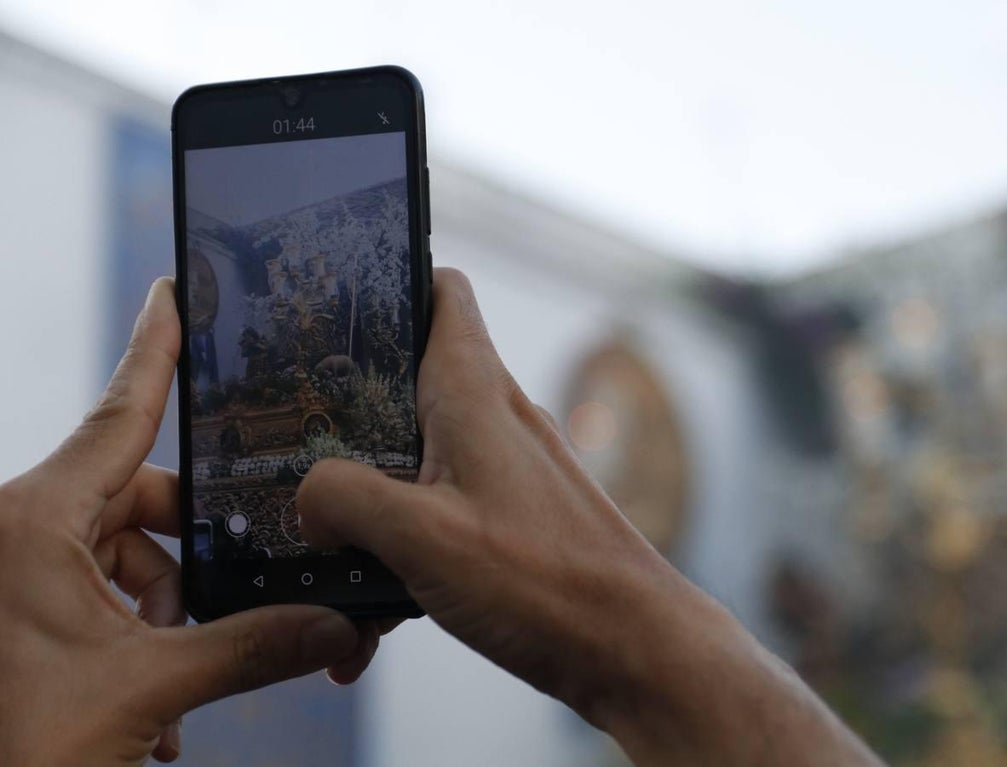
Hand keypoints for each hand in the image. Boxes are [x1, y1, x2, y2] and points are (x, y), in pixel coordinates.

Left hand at [0, 279, 369, 766]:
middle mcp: (21, 531)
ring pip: (127, 557)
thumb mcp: (143, 688)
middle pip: (141, 502)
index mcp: (31, 522)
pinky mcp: (25, 610)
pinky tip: (152, 711)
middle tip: (228, 605)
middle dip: (191, 560)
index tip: (175, 292)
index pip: (120, 415)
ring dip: (166, 619)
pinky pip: (104, 598)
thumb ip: (250, 647)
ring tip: (171, 695)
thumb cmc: (11, 747)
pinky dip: (140, 641)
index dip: (155, 350)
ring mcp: (20, 571)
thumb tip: (333, 626)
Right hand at [298, 268, 883, 765]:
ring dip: (374, 508)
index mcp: (474, 393)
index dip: (390, 285)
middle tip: (296, 453)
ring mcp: (510, 467)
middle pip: (411, 382)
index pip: (441, 293)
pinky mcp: (517, 515)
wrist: (634, 647)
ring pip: (422, 460)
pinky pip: (446, 512)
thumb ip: (346, 498)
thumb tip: (308, 498)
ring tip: (333, 564)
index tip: (332, 310)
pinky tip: (380, 618)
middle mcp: (496, 417)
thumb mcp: (421, 536)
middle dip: (350, 418)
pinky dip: (409, 551)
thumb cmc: (546, 583)